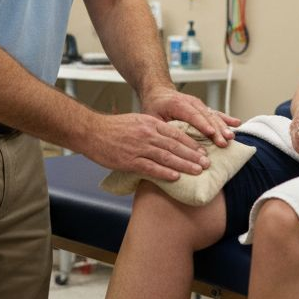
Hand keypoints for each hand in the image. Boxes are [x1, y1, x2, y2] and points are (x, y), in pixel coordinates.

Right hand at [80, 112, 212, 182]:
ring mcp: (138, 148)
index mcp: (149, 123)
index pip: (176, 133)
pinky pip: (151, 167)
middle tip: (207, 163)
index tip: (202, 151)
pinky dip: (165, 172)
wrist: (91, 132)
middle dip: (193, 155)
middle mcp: (147, 134)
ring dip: (184, 165)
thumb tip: (169, 138)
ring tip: (197, 171)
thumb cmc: (113, 128)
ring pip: (167, 156)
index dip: (191, 143)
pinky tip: (176, 177)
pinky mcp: (129, 160)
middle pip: (175, 145)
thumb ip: (152, 128)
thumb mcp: (136, 121)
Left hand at [141, 88, 237, 146]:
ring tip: (231, 137)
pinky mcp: (203, 109)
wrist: (159, 92)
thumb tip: (169, 143)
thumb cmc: (154, 107)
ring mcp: (199, 105)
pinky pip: (216, 113)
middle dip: (217, 130)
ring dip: (223, 126)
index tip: (211, 134)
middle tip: (225, 142)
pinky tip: (237, 123)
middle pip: (206, 117)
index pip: (191, 115)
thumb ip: (161, 128)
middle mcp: (191, 103)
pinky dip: (226, 119)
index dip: (202, 124)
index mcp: (177, 104)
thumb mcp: (151, 117)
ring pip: (213, 115)